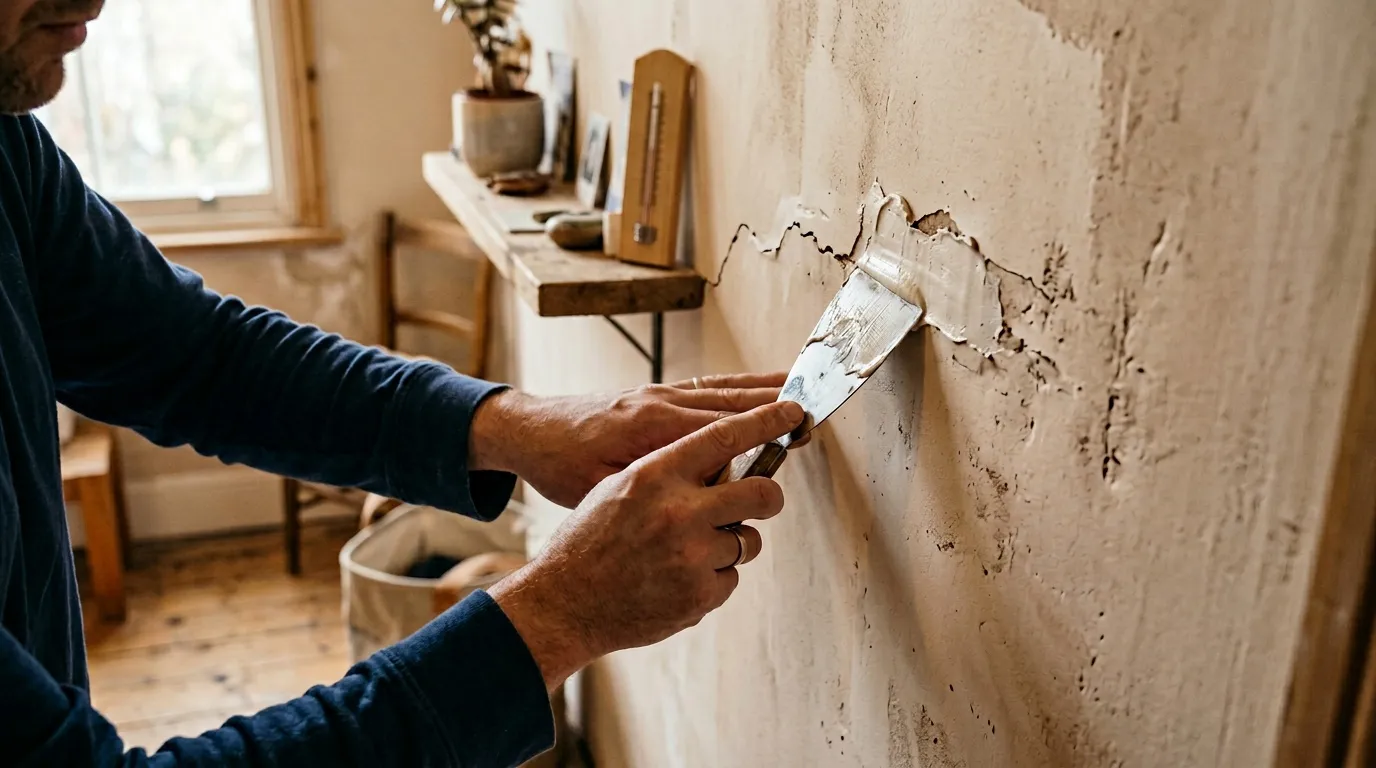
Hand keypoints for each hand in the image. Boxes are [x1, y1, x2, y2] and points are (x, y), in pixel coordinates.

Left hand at [470, 373, 788, 507]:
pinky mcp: (652, 395)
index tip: (797, 422)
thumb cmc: (561, 466)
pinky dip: (735, 386)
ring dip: (760, 388)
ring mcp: (657, 394)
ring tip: (799, 385)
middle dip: (773, 402)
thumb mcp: (601, 487)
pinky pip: (704, 387)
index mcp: (650, 426)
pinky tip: (756, 388)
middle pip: (728, 400)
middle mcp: (660, 402)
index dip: (762, 423)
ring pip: (720, 389)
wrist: (530, 431)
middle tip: (813, 407)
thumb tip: (703, 493)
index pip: (720, 425)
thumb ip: (653, 486)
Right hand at [487, 400, 805, 689]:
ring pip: (746, 539)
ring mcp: (691, 556)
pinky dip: (712, 578)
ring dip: (729, 544)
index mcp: (655, 475)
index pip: (723, 437)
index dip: (765, 421)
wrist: (563, 603)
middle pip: (760, 491)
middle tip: (765, 498)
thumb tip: (719, 462)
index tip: (791, 412)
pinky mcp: (698, 596)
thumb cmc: (588, 541)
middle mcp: (678, 512)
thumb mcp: (618, 487)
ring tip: (687, 551)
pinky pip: (730, 577)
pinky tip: (676, 580)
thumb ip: (670, 473)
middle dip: (769, 495)